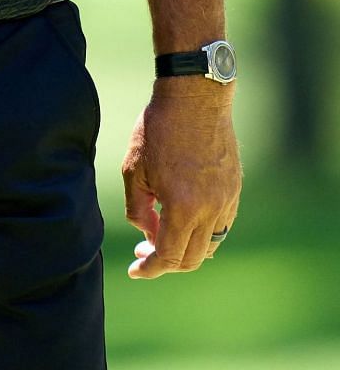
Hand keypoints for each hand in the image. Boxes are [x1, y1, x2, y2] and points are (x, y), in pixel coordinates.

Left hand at [123, 80, 241, 277]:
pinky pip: (221, 225)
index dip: (150, 268)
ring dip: (187, 249)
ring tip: (162, 237)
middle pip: (192, 258)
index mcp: (183, 207)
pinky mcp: (235, 190)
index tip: (135, 270)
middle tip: (143, 255)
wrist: (196, 99)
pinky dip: (202, 232)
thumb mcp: (133, 169)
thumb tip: (147, 233)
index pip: (169, 256)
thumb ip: (137, 209)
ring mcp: (227, 201)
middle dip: (166, 263)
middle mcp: (211, 210)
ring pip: (210, 244)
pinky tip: (183, 219)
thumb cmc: (158, 129)